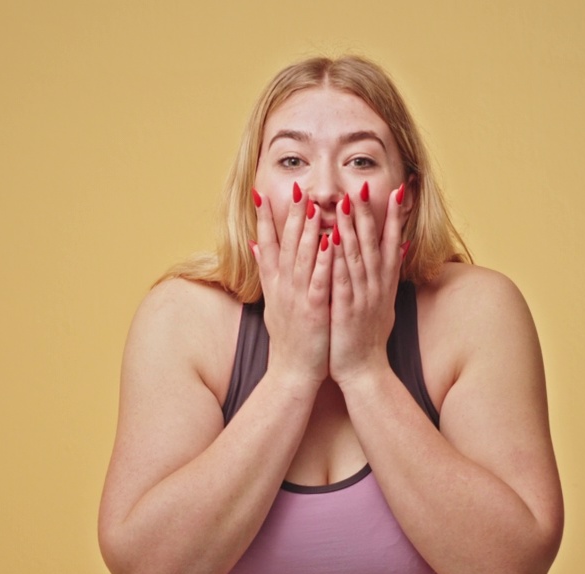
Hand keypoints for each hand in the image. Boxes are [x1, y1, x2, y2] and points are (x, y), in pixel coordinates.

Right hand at [251, 183, 334, 387]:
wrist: (291, 374)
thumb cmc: (288, 339)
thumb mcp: (272, 304)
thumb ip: (267, 273)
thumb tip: (256, 247)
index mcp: (274, 284)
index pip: (266, 244)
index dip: (265, 219)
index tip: (263, 193)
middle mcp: (282, 287)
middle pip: (285, 244)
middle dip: (290, 215)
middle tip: (294, 188)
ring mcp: (297, 298)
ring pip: (301, 258)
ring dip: (307, 231)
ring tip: (312, 205)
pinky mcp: (313, 310)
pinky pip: (318, 281)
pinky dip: (322, 262)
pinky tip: (328, 243)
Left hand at [328, 181, 408, 384]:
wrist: (365, 372)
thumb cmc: (369, 338)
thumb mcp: (384, 304)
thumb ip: (389, 276)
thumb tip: (403, 249)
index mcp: (384, 285)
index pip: (391, 244)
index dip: (393, 218)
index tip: (395, 191)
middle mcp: (376, 288)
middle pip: (374, 244)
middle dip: (368, 214)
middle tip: (364, 185)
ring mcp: (362, 298)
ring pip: (356, 257)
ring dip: (351, 228)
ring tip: (344, 202)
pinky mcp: (345, 311)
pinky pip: (340, 280)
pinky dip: (336, 260)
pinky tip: (330, 241)